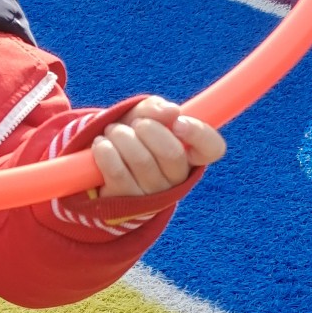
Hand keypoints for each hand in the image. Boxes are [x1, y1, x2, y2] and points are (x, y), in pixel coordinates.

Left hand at [91, 97, 225, 198]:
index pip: (212, 148)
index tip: (177, 121)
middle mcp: (176, 179)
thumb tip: (171, 111)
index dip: (198, 133)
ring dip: (121, 137)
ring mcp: (152, 194)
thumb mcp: (143, 115)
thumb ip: (156, 109)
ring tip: (112, 132)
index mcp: (189, 155)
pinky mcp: (126, 203)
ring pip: (142, 160)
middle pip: (172, 154)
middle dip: (148, 129)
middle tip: (134, 124)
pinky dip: (106, 152)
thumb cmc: (131, 136)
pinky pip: (118, 173)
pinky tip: (101, 145)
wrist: (99, 164)